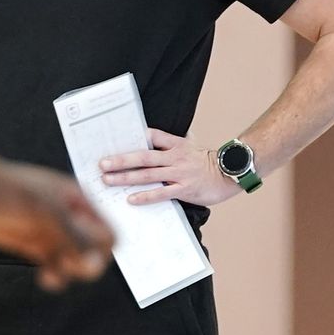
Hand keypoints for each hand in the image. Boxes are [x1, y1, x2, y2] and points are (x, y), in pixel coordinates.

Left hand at [0, 160, 112, 289]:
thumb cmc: (12, 192)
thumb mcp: (49, 213)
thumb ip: (75, 238)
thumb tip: (96, 264)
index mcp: (80, 204)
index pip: (108, 235)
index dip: (102, 251)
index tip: (81, 254)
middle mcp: (69, 220)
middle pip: (94, 252)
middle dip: (87, 265)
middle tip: (67, 264)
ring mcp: (51, 234)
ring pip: (74, 263)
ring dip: (70, 273)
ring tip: (52, 272)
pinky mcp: (33, 247)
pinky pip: (54, 268)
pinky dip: (55, 277)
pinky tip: (45, 278)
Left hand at [99, 129, 241, 207]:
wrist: (231, 173)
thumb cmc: (208, 163)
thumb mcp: (191, 147)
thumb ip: (173, 143)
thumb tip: (152, 137)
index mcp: (177, 145)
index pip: (153, 136)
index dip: (135, 135)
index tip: (115, 137)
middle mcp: (175, 158)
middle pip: (143, 157)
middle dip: (120, 160)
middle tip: (102, 163)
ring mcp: (179, 174)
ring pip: (148, 175)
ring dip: (125, 177)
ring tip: (108, 180)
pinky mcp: (184, 190)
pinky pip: (161, 193)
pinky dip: (145, 196)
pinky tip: (131, 199)